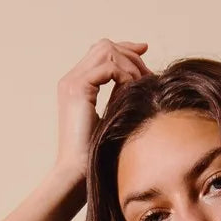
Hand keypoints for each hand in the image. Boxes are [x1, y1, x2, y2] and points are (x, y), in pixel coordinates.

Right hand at [54, 38, 152, 181]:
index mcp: (76, 85)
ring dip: (130, 65)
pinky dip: (125, 75)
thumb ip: (117, 97)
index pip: (100, 52)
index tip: (146, 53)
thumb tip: (137, 82)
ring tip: (143, 84)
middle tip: (150, 73)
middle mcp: (71, 79)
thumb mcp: (110, 119)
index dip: (124, 49)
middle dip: (131, 55)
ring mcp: (72, 82)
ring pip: (107, 51)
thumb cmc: (94, 156)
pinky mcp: (77, 89)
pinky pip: (108, 67)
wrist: (76, 174)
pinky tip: (134, 90)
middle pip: (104, 45)